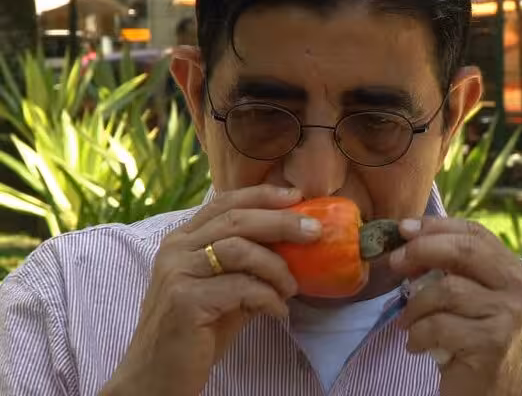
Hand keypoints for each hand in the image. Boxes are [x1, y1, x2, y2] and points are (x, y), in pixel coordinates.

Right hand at [100, 185, 320, 395]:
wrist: (156, 377)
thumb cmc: (196, 332)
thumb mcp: (224, 289)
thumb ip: (248, 266)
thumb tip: (295, 246)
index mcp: (182, 239)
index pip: (224, 202)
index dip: (262, 196)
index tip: (296, 196)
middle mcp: (176, 249)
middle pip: (236, 219)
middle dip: (281, 221)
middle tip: (314, 231)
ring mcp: (177, 273)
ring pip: (240, 249)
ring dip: (277, 267)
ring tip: (292, 288)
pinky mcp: (185, 300)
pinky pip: (241, 288)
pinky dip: (269, 298)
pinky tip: (278, 313)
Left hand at [389, 217, 521, 395]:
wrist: (491, 392)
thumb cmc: (471, 338)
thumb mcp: (466, 296)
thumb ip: (448, 267)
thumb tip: (406, 237)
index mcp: (512, 269)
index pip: (474, 232)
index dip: (436, 226)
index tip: (404, 229)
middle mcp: (517, 288)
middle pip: (463, 251)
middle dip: (421, 251)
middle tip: (395, 264)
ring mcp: (508, 315)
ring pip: (446, 290)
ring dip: (415, 306)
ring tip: (408, 322)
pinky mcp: (492, 343)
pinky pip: (439, 326)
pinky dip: (417, 334)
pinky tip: (417, 344)